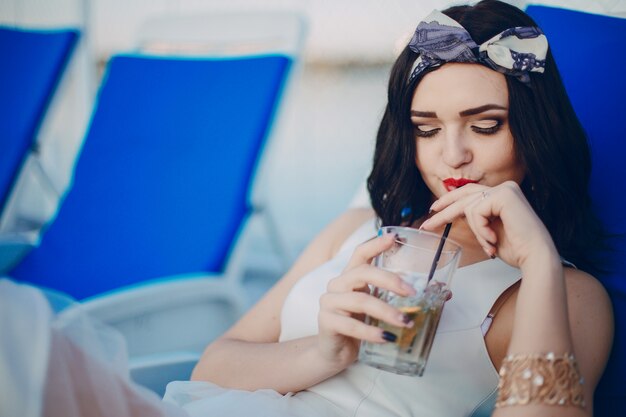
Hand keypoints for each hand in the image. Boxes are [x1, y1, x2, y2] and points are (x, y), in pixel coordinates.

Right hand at [317, 234, 415, 368]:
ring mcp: (329, 303)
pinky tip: (387, 338)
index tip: (395, 238)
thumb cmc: (359, 327)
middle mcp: (337, 285)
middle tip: (411, 293)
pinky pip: (351, 325)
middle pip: (362, 273)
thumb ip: (400, 300)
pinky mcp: (326, 322)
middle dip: (389, 280)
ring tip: (406, 322)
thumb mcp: (379, 310)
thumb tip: (443, 292)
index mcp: (350, 277)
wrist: (333, 353)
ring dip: (386, 311)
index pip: (360, 253)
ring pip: (360, 300)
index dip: (376, 244)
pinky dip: (371, 332)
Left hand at [420, 181, 558, 269]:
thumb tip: (455, 213)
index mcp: (502, 195)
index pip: (469, 193)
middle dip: (444, 209)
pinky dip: (480, 229)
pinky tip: (493, 238)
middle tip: (428, 223)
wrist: (535, 257)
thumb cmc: (517, 249)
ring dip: (475, 231)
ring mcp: (505, 189)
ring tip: (488, 243)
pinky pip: (476, 212)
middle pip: (464, 195)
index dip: (449, 201)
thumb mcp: (488, 231)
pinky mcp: (504, 195)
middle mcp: (504, 188)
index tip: (433, 211)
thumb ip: (476, 219)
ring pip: (468, 207)